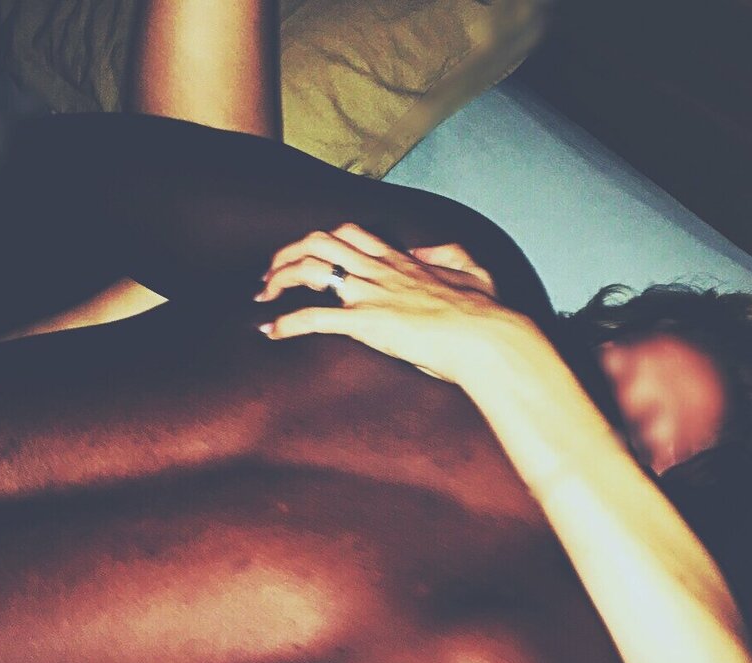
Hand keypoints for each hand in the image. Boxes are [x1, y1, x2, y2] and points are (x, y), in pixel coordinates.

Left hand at [254, 223, 527, 384]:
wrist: (488, 338)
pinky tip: (270, 331)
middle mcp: (380, 271)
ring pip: (310, 268)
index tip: (307, 258)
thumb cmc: (486, 314)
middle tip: (271, 276)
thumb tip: (423, 251)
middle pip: (320, 242)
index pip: (351, 235)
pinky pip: (315, 318)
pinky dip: (286, 323)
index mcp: (402, 262)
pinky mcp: (367, 323)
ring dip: (279, 280)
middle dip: (287, 254)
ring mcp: (371, 294)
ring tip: (263, 297)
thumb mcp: (476, 272)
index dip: (322, 242)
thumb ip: (449, 255)